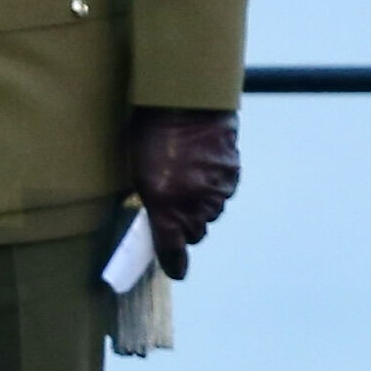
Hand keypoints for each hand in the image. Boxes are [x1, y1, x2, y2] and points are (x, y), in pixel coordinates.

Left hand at [131, 110, 240, 277]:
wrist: (185, 100)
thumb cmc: (151, 133)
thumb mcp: (139, 172)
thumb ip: (152, 203)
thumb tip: (164, 224)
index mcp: (165, 205)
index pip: (173, 249)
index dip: (174, 261)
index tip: (177, 269)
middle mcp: (194, 203)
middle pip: (195, 231)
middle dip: (186, 222)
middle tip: (174, 200)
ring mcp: (216, 190)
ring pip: (211, 212)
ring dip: (201, 202)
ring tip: (188, 175)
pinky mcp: (232, 175)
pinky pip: (224, 191)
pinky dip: (214, 184)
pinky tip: (203, 165)